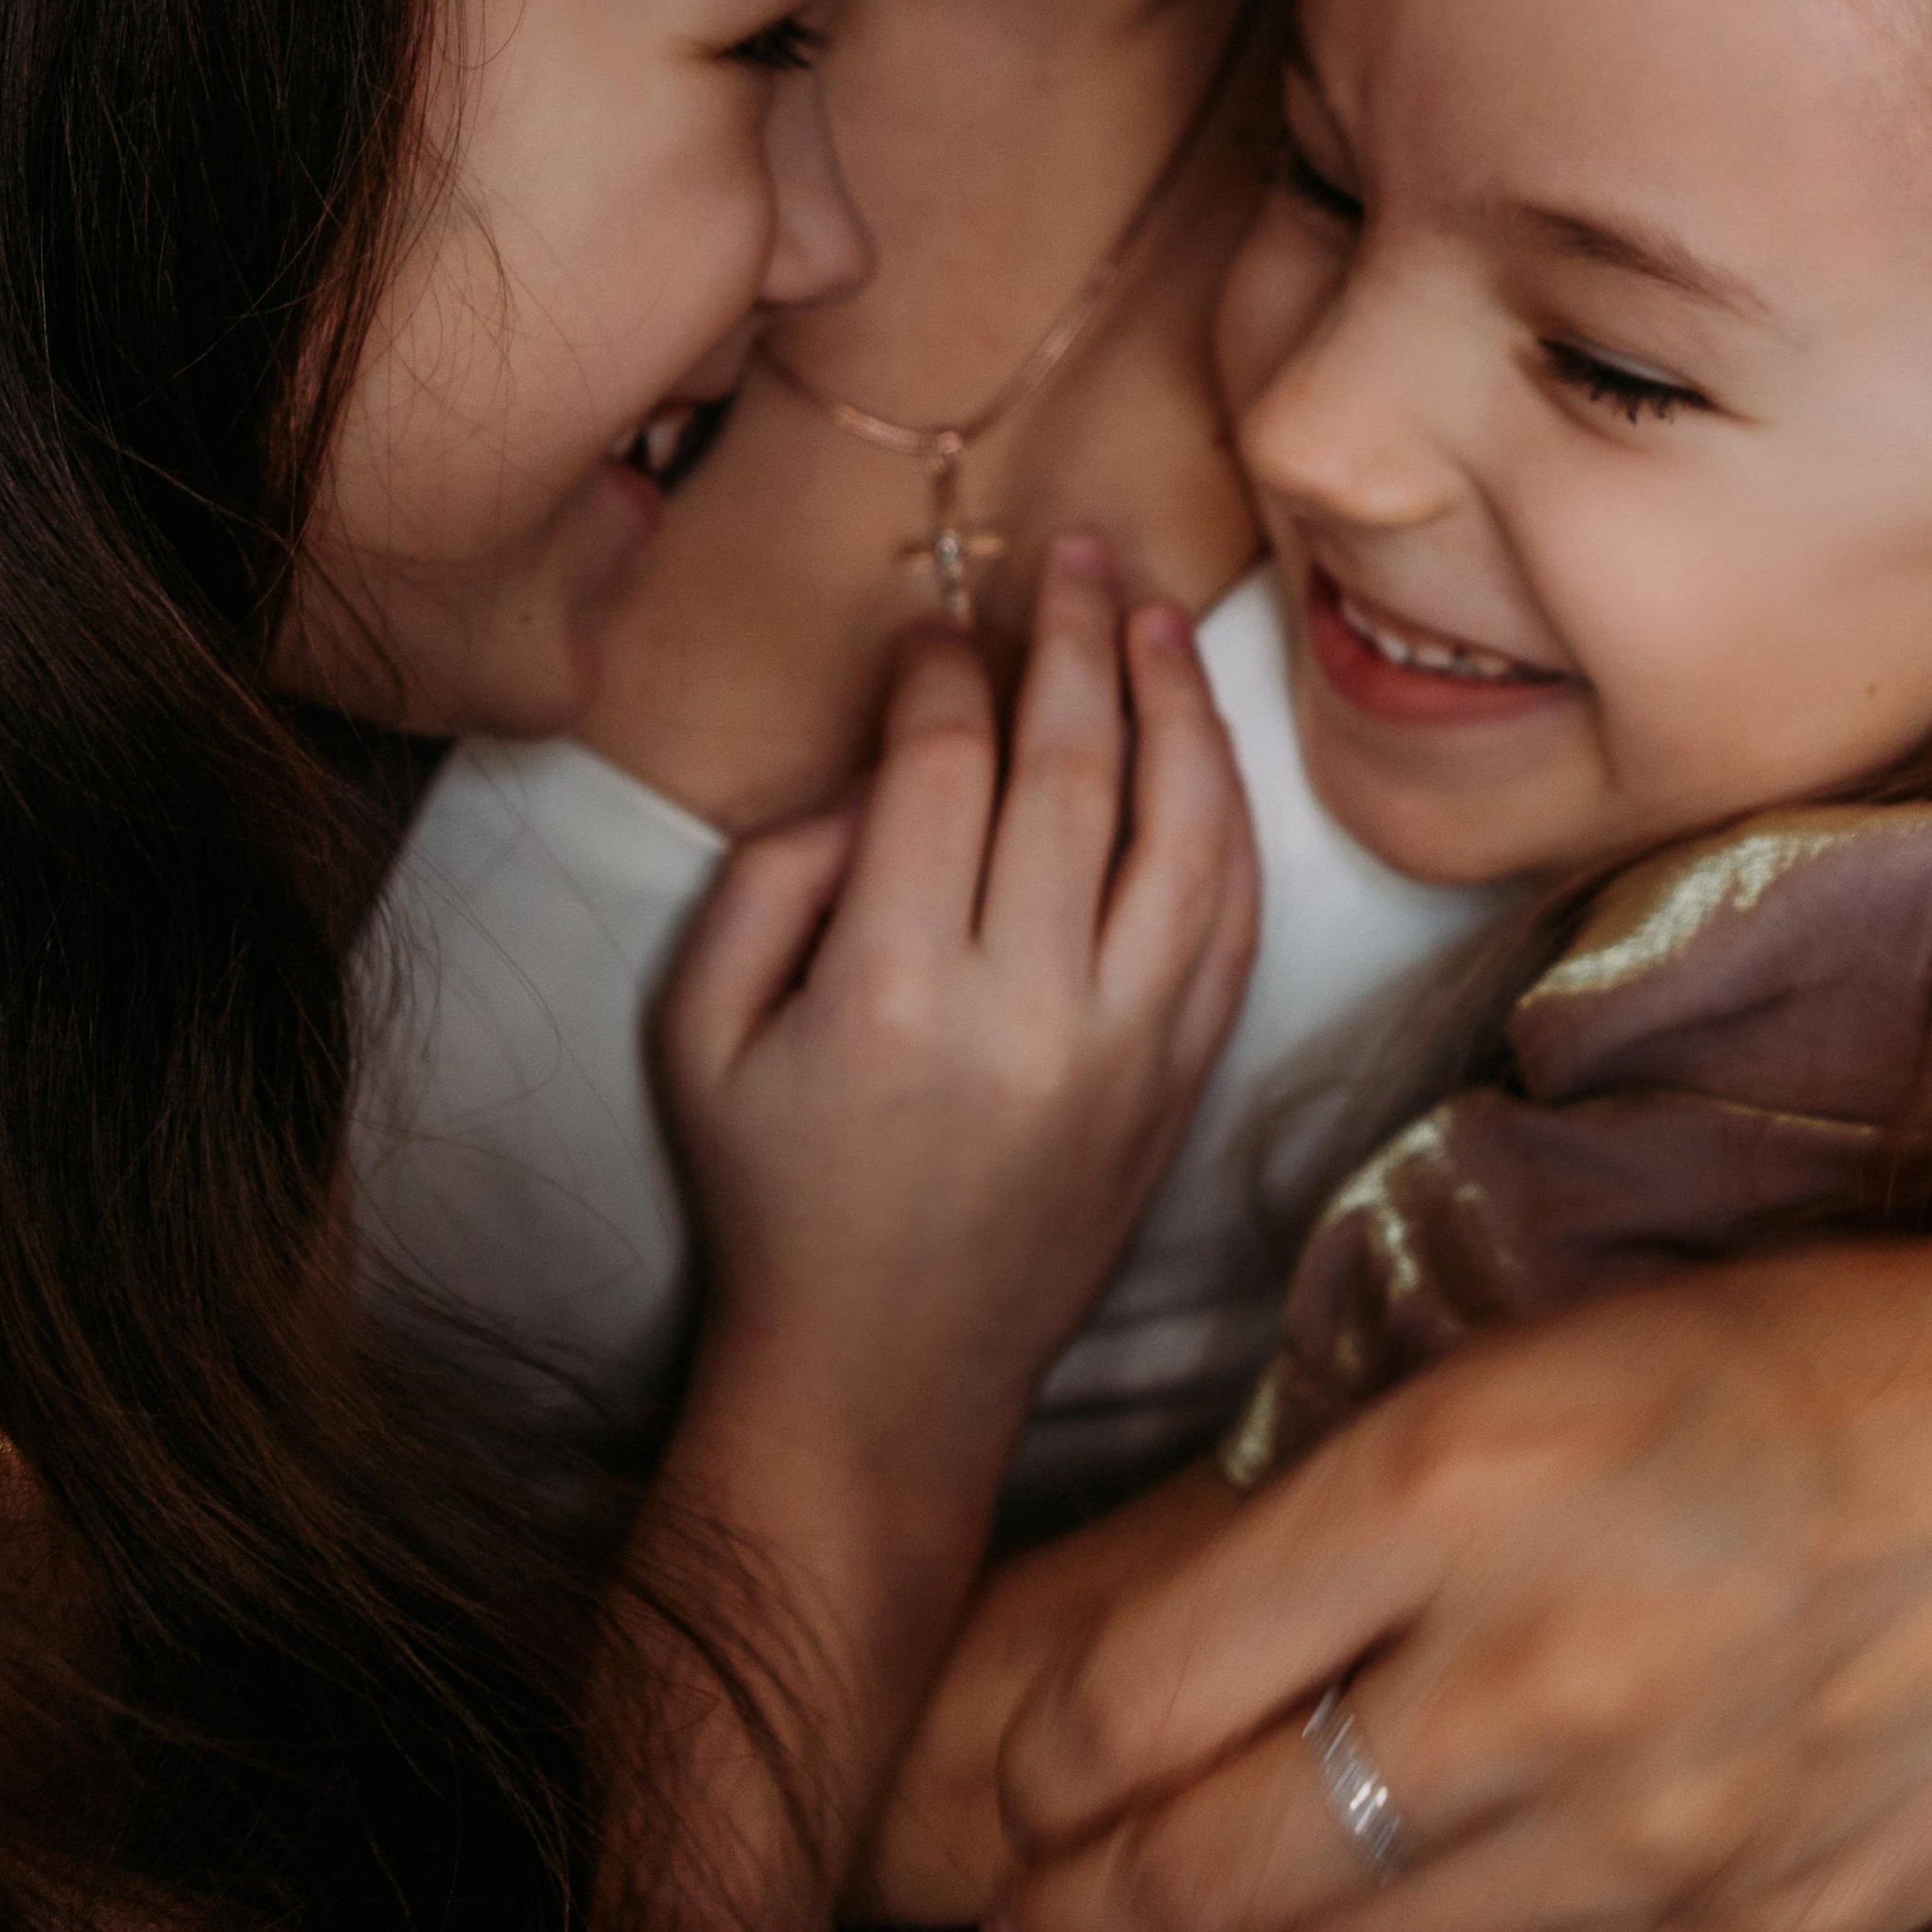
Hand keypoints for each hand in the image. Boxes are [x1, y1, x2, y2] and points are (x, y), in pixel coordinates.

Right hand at [661, 534, 1257, 1499]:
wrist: (885, 1375)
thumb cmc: (775, 1197)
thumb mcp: (701, 1034)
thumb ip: (770, 880)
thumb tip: (881, 772)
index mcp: (894, 992)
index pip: (947, 770)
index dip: (944, 673)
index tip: (936, 628)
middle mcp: (1030, 1013)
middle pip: (1078, 771)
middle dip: (1076, 639)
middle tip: (1076, 556)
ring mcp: (1126, 1052)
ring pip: (1188, 834)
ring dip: (1179, 708)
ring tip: (1158, 619)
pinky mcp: (1179, 1085)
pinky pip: (1230, 921)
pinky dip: (1228, 821)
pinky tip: (1203, 752)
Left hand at [986, 1200, 1931, 1931]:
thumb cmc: (1777, 1374)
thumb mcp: (1512, 1372)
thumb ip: (1325, 1530)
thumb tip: (1140, 1680)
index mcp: (1451, 1481)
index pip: (1139, 1695)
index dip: (1037, 1777)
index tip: (1015, 1795)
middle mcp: (1533, 1673)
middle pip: (1205, 1866)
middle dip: (1076, 1912)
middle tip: (1023, 1921)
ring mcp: (1648, 1832)